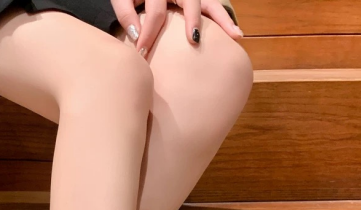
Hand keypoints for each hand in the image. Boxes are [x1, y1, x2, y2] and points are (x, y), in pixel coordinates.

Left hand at [111, 0, 243, 56]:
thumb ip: (125, 12)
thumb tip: (136, 34)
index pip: (156, 11)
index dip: (148, 33)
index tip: (141, 54)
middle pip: (189, 0)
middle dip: (191, 21)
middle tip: (192, 41)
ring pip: (207, 2)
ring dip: (222, 18)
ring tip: (235, 35)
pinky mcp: (194, 0)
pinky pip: (211, 7)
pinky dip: (223, 19)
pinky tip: (235, 34)